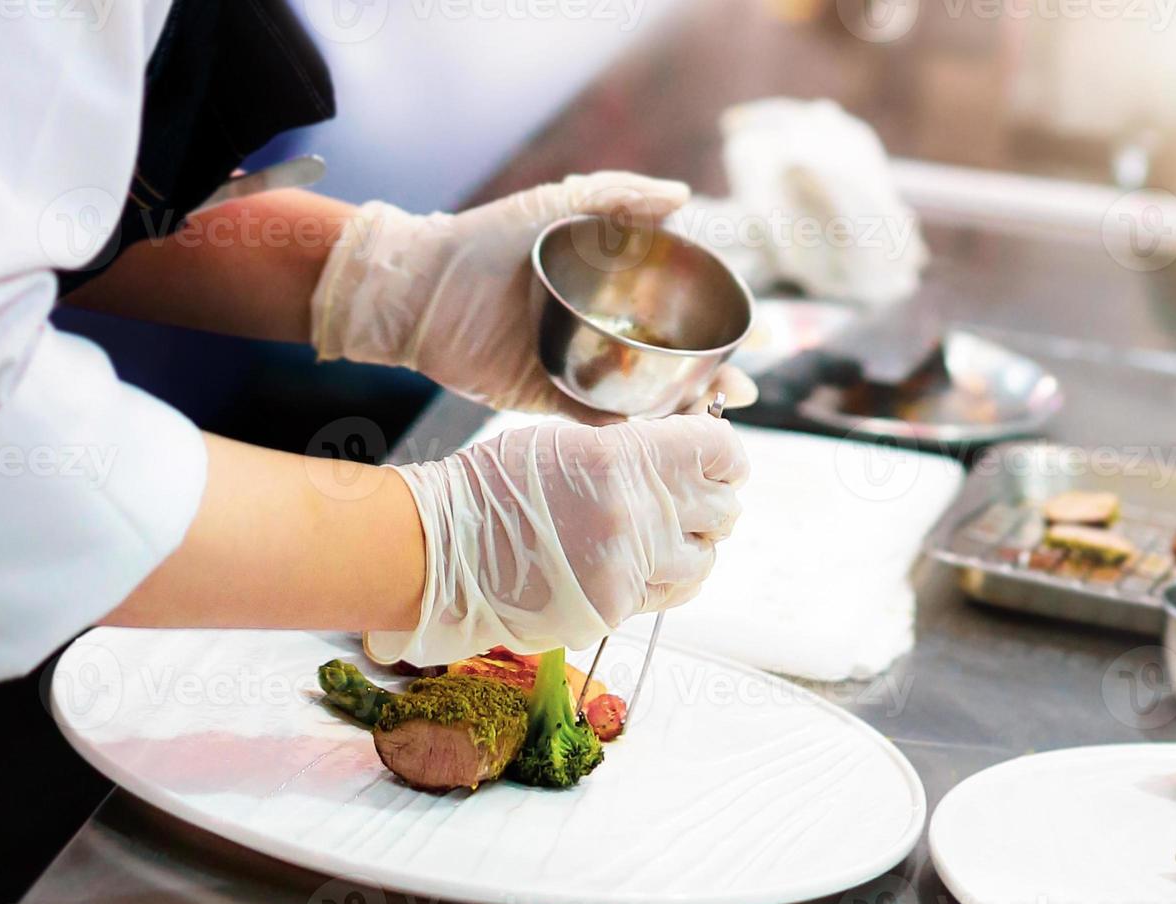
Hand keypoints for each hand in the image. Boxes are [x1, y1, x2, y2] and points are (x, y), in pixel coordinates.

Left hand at [310, 172, 756, 421]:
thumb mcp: (554, 204)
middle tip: (738, 392)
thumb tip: (685, 197)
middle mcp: (600, 331)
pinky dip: (627, 431)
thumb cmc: (484, 237)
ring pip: (642, 397)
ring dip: (679, 411)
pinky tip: (658, 435)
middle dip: (713, 379)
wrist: (419, 286)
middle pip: (672, 361)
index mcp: (610, 289)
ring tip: (709, 417)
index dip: (719, 323)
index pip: (679, 309)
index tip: (755, 334)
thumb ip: (618, 195)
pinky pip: (594, 420)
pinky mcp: (545, 398)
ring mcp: (577, 367)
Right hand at [365, 414, 748, 664]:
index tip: (721, 459)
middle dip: (714, 503)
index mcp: (625, 458)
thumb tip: (676, 455)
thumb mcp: (564, 444)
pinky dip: (662, 582)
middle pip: (725, 510)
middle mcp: (636, 515)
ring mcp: (628, 569)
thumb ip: (629, 450)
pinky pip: (666, 596)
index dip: (726, 455)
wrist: (438, 551)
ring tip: (664, 539)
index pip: (720, 452)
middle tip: (694, 500)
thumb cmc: (489, 489)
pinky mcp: (614, 610)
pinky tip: (637, 567)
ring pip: (705, 561)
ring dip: (693, 548)